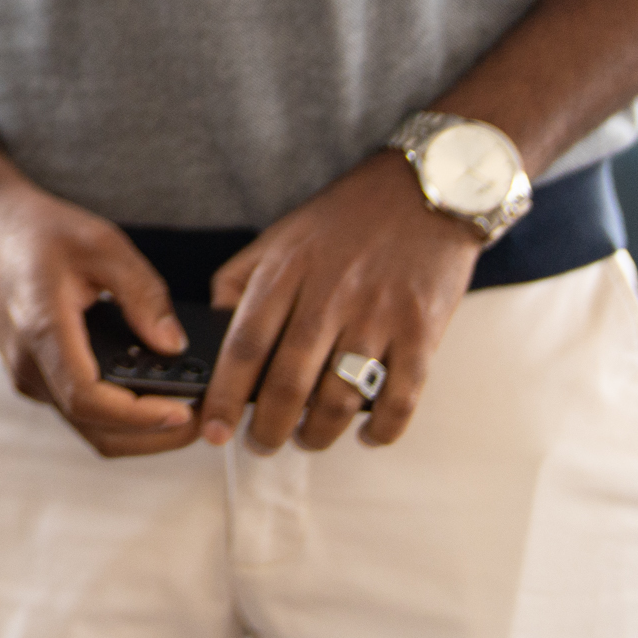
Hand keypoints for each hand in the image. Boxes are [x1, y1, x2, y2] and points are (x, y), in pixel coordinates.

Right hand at [0, 116, 205, 456]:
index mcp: (42, 329)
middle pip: (96, 430)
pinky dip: (120, 417)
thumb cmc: (39, 229)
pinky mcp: (35, 376)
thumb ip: (142, 294)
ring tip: (188, 408)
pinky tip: (152, 394)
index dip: (140, 416)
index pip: (89, 399)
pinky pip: (81, 413)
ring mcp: (29, 375)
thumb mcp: (102, 243)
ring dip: (139, 432)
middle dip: (155, 436)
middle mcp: (29, 365)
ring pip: (90, 429)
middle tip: (205, 418)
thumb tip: (173, 345)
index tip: (185, 411)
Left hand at [201, 152, 482, 452]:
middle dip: (268, 427)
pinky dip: (382, 429)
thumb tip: (214, 331)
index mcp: (286, 272)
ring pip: (340, 398)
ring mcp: (378, 315)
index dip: (223, 395)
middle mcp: (329, 296)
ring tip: (306, 439)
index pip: (244, 346)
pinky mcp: (422, 330)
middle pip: (288, 382)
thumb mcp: (279, 237)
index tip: (212, 430)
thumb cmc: (343, 220)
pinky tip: (367, 435)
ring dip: (318, 433)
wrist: (425, 192)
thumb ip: (241, 281)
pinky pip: (401, 398)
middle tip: (260, 444)